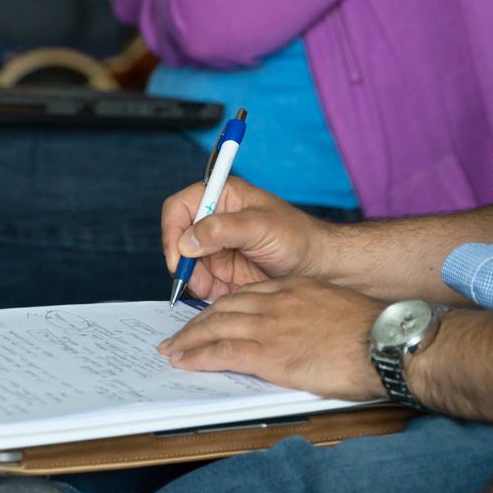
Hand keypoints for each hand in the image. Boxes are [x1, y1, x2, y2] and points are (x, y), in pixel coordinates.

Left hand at [158, 277, 385, 400]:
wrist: (384, 343)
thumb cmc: (372, 332)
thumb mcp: (336, 309)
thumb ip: (312, 314)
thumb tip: (305, 331)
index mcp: (293, 289)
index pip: (246, 294)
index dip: (222, 307)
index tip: (209, 317)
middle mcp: (277, 302)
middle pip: (224, 307)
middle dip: (197, 322)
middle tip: (178, 335)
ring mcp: (271, 326)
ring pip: (215, 326)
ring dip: (188, 339)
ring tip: (172, 350)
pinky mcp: (270, 353)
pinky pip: (222, 351)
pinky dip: (198, 356)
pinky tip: (185, 362)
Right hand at [162, 177, 334, 299]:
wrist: (320, 268)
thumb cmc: (299, 238)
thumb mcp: (261, 227)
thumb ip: (222, 229)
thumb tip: (187, 241)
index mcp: (222, 197)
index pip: (179, 208)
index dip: (172, 231)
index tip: (178, 256)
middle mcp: (215, 221)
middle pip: (178, 241)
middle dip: (184, 264)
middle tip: (199, 283)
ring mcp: (217, 248)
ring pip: (187, 266)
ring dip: (195, 281)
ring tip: (215, 291)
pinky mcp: (223, 272)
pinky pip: (201, 283)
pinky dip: (206, 292)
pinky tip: (223, 296)